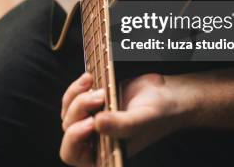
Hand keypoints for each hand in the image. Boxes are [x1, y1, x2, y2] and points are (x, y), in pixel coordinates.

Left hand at [59, 73, 193, 165]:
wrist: (166, 94)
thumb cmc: (159, 113)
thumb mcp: (142, 120)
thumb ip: (122, 125)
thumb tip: (97, 123)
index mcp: (105, 154)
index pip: (72, 154)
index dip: (74, 138)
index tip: (91, 121)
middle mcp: (95, 141)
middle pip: (67, 128)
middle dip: (79, 109)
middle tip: (100, 96)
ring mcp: (92, 122)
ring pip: (67, 111)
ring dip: (78, 95)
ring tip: (100, 88)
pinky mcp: (91, 104)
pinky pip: (72, 97)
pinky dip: (78, 86)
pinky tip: (90, 78)